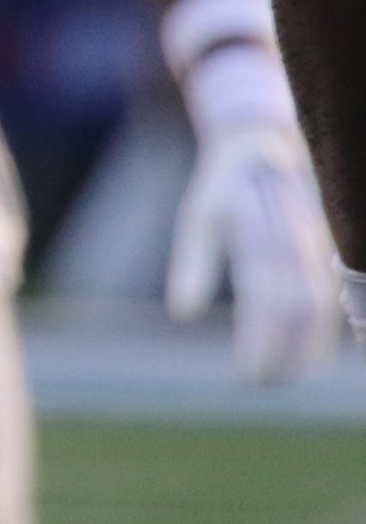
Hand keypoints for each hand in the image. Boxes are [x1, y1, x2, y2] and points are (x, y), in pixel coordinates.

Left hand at [170, 57, 341, 385]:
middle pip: (299, 311)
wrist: (265, 139)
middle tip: (264, 384)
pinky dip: (334, 328)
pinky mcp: (332, 247)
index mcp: (263, 235)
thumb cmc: (225, 184)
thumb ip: (194, 265)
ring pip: (325, 306)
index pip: (265, 302)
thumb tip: (182, 314)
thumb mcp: (199, 216)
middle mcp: (298, 242)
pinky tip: (322, 356)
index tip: (245, 375)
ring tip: (289, 377)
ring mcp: (321, 245)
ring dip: (311, 348)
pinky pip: (341, 293)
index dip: (260, 343)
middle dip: (286, 354)